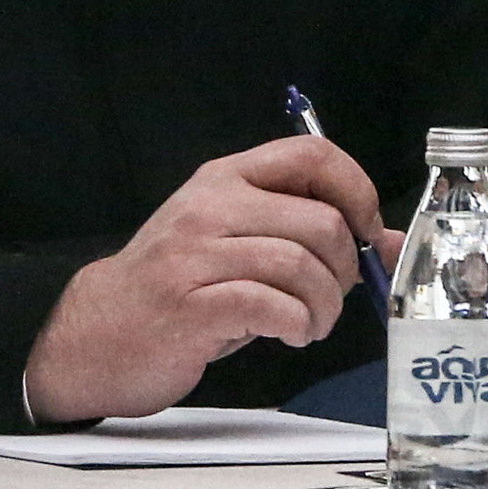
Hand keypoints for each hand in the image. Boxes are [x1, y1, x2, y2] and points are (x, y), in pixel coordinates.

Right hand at [22, 136, 402, 422]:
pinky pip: (273, 306)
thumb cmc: (179, 288)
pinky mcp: (190, 305)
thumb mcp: (237, 242)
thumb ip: (303, 233)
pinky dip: (298, 325)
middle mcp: (210, 206)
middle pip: (320, 221)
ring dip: (325, 306)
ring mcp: (196, 254)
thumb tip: (391, 245)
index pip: (311, 154)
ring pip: (301, 266)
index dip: (356, 189)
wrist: (96, 335)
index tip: (368, 231)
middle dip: (346, 267)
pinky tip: (290, 334)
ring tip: (312, 324)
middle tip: (334, 296)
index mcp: (225, 179)